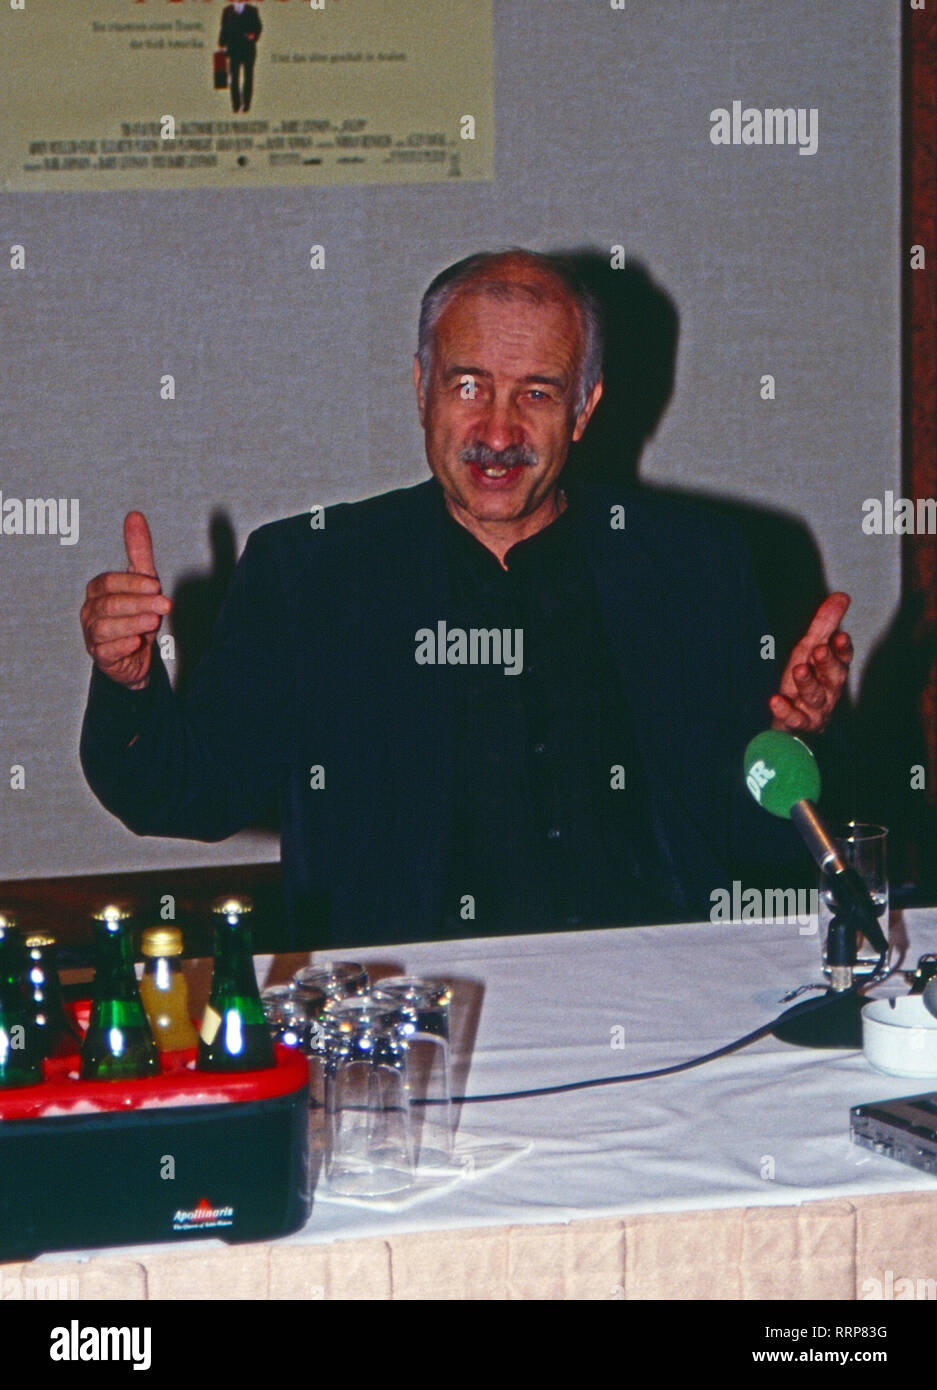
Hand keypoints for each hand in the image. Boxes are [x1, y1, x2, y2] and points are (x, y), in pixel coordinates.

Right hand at [81, 512, 170, 690]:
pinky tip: (137, 643)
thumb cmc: (136, 614)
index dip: (132, 583)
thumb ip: (138, 551)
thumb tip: (135, 515)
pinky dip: (122, 646)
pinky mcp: (101, 657)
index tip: (157, 586)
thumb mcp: (142, 582)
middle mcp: (91, 611)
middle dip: (138, 603)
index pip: (108, 582)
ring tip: (154, 623)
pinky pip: (106, 651)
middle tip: (165, 604)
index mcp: (98, 590)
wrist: (135, 656)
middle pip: (109, 604)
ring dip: (132, 623)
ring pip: (105, 628)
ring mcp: (93, 635)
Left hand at [770, 592, 852, 734]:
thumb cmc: (805, 682)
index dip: (843, 649)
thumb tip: (841, 596)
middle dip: (827, 663)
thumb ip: (825, 625)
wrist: (793, 723)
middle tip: (820, 650)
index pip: (843, 658)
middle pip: (833, 677)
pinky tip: (775, 700)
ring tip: (799, 670)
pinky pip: (795, 719)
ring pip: (815, 697)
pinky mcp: (799, 724)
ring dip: (808, 683)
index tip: (840, 637)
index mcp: (833, 670)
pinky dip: (786, 710)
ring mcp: (815, 709)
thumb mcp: (810, 650)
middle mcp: (829, 690)